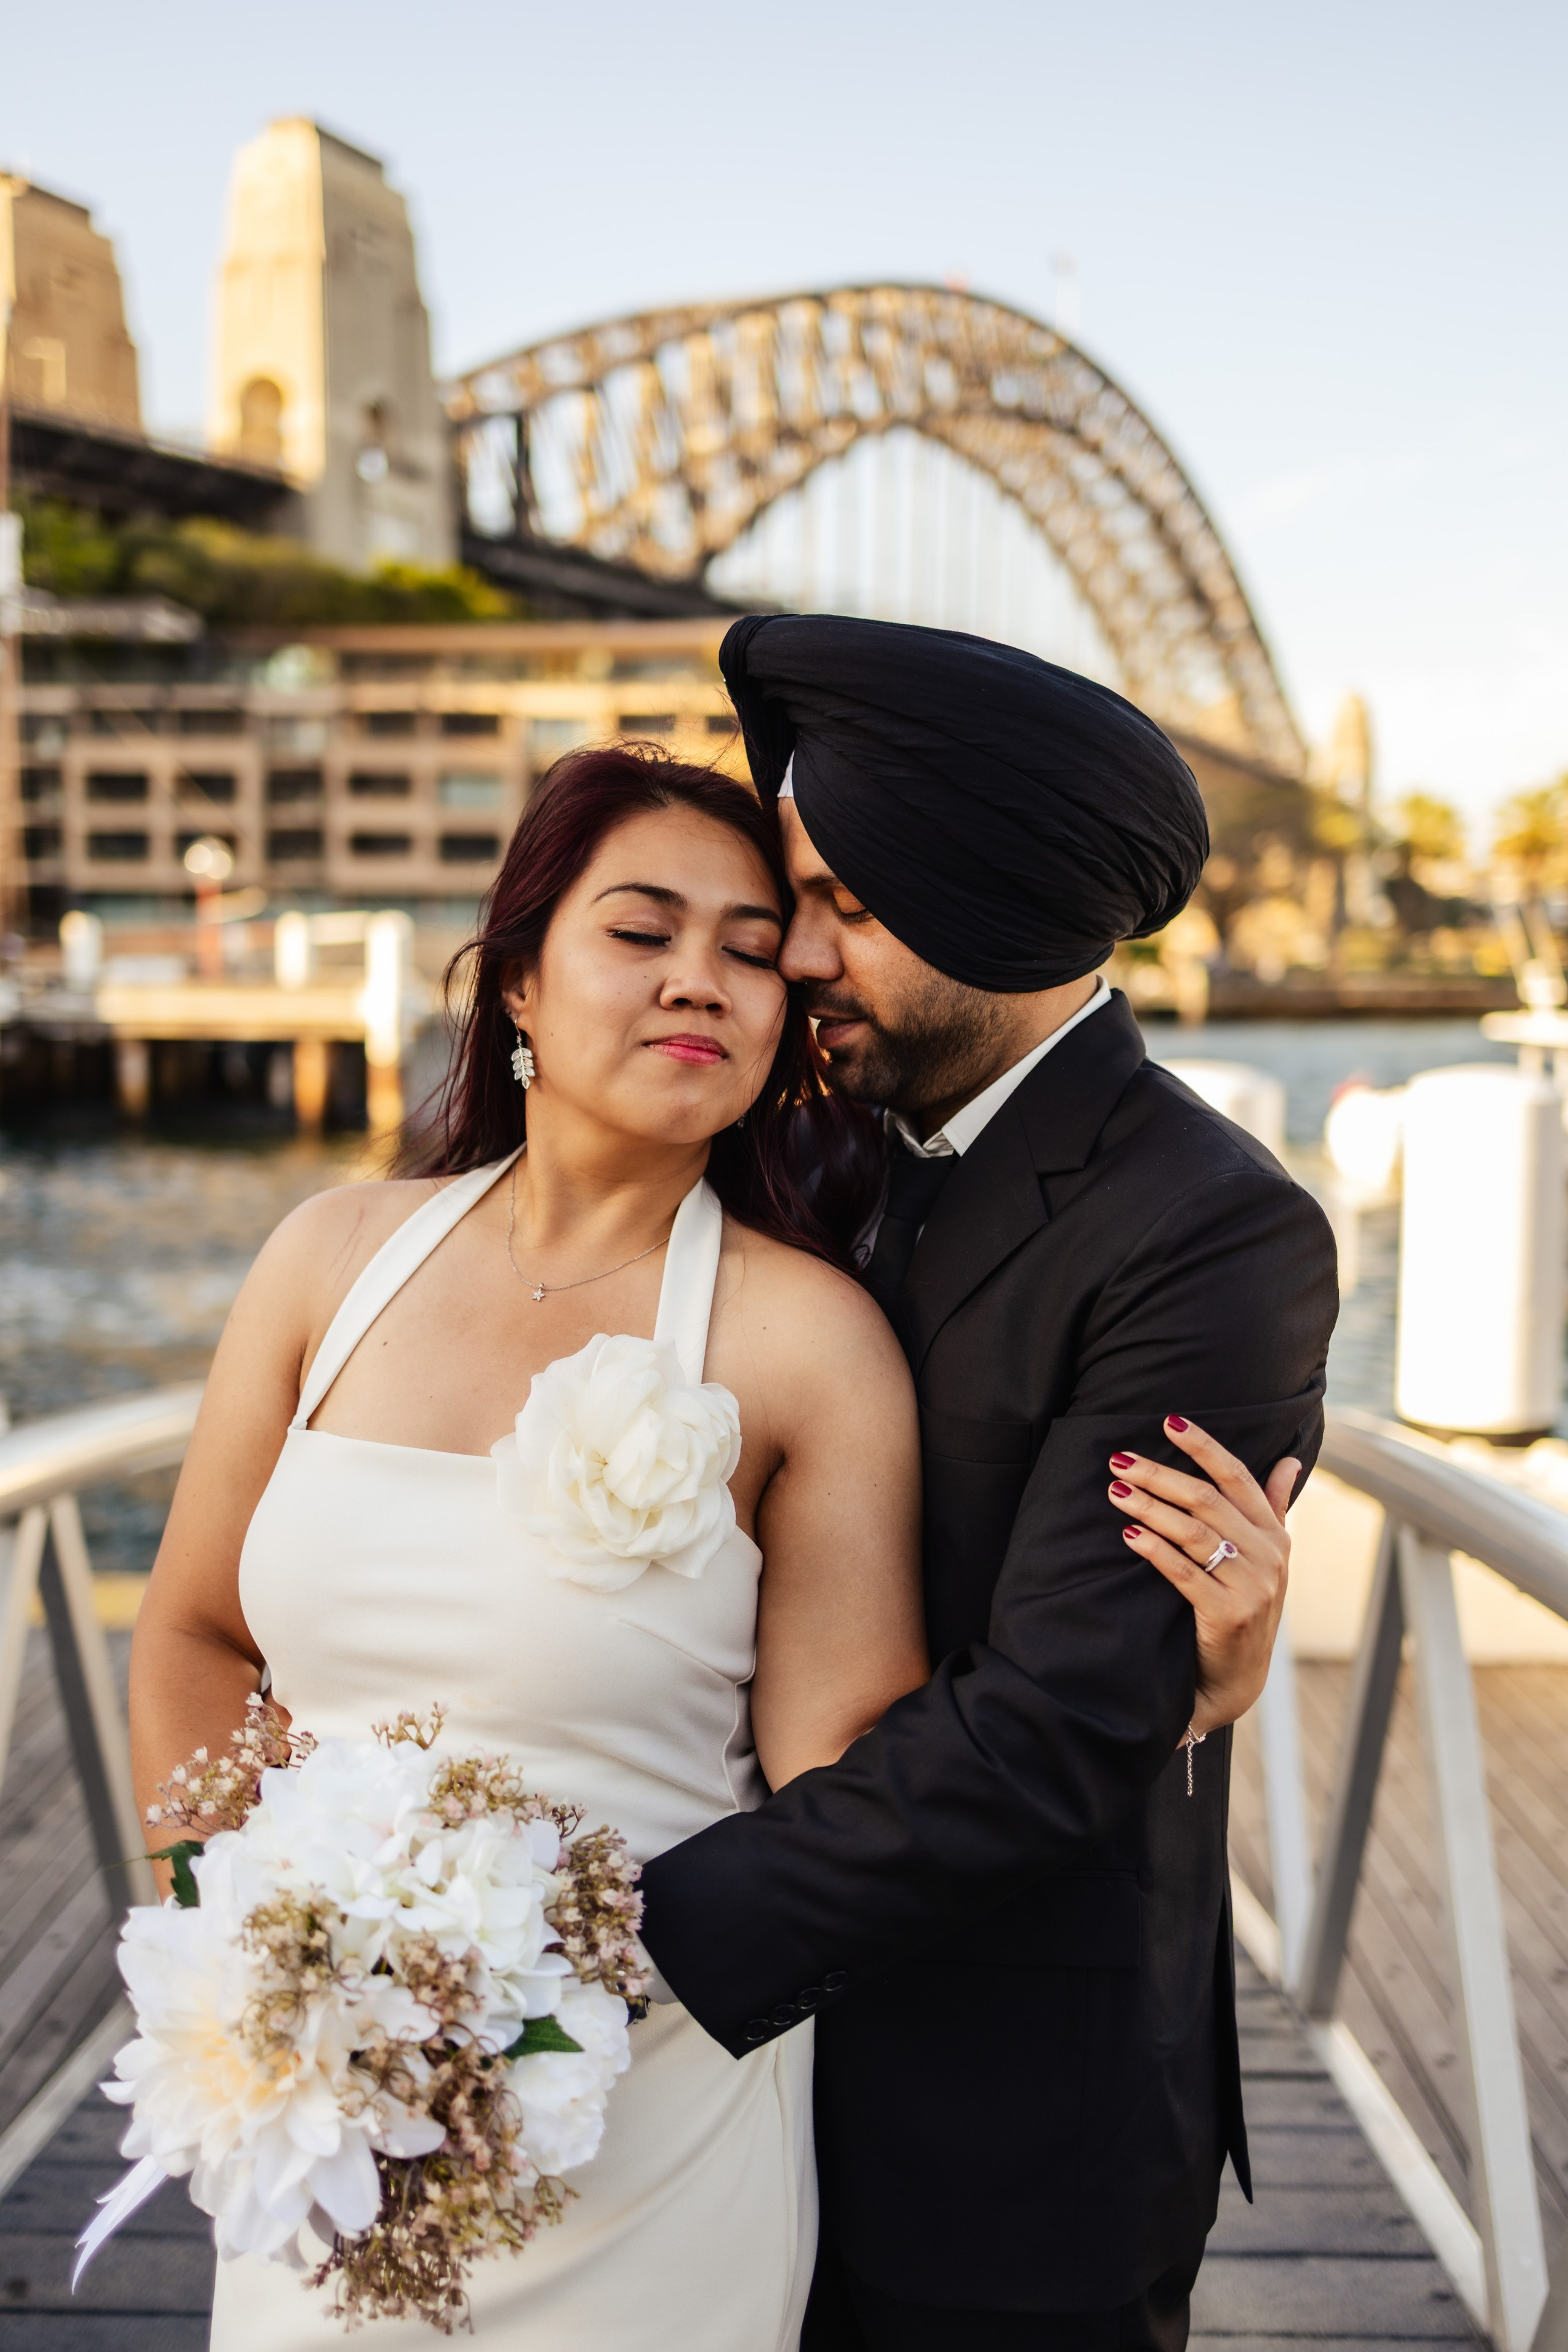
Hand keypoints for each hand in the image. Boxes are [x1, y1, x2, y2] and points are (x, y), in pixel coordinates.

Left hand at [1106, 1416, 1299, 1736]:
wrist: (1237, 1677)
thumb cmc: (1243, 1605)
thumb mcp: (1266, 1557)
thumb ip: (1274, 1505)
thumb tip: (1290, 1459)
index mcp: (1275, 1535)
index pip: (1238, 1477)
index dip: (1204, 1447)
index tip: (1169, 1422)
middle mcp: (1269, 1556)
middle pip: (1207, 1501)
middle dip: (1159, 1475)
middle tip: (1119, 1459)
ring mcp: (1252, 1587)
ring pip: (1193, 1533)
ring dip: (1149, 1507)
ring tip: (1115, 1491)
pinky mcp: (1228, 1615)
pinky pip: (1184, 1573)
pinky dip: (1155, 1550)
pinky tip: (1129, 1534)